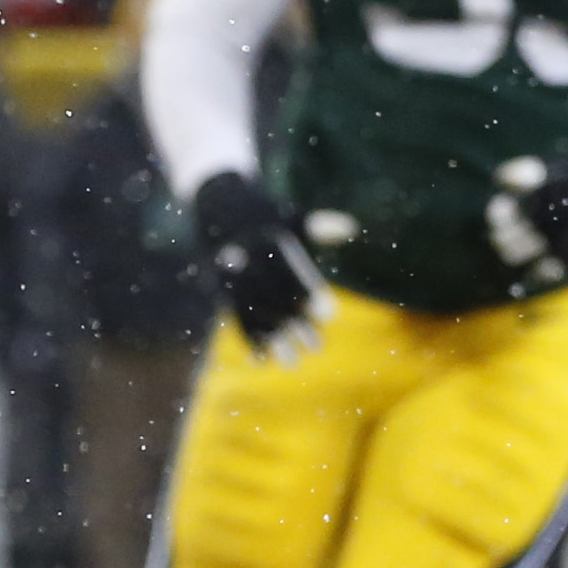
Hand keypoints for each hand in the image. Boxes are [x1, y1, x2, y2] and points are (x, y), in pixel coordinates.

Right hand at [193, 171, 330, 362]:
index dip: (310, 297)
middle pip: (274, 301)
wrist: (217, 204)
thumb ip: (319, 225)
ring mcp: (229, 277)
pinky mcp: (219, 290)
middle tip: (317, 348)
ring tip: (292, 364)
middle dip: (295, 326)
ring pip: (254, 315)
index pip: (291, 277)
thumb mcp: (291, 214)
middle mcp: (245, 262)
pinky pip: (233, 317)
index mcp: (266, 243)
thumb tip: (351, 228)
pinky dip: (247, 339)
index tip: (329, 316)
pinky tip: (262, 361)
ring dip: (272, 340)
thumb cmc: (265, 213)